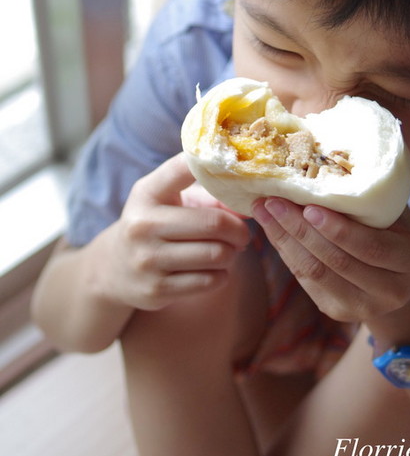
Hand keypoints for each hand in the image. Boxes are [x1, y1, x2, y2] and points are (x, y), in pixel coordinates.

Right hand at [103, 153, 249, 310]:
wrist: (113, 268)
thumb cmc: (154, 223)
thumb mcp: (169, 198)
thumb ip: (208, 195)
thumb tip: (250, 203)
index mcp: (147, 193)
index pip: (183, 168)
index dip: (215, 165)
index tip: (238, 171)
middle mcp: (143, 224)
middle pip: (214, 223)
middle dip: (238, 229)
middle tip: (243, 233)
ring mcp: (148, 260)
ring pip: (217, 254)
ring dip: (232, 253)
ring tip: (229, 250)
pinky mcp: (156, 290)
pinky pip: (210, 281)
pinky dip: (222, 274)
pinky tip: (216, 269)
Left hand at [251, 197, 409, 324]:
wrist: (399, 275)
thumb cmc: (394, 229)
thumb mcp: (394, 212)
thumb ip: (370, 197)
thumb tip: (324, 163)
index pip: (371, 247)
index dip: (339, 229)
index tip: (309, 205)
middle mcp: (393, 292)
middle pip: (338, 261)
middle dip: (301, 229)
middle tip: (274, 200)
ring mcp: (363, 307)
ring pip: (316, 273)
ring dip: (285, 239)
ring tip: (264, 210)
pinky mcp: (337, 311)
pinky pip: (305, 280)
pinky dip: (286, 251)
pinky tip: (272, 228)